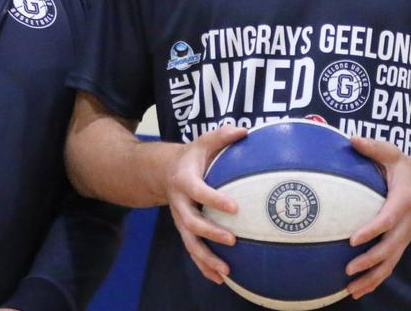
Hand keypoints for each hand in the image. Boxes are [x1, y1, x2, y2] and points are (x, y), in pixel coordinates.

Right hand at [163, 124, 248, 283]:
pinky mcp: (184, 231)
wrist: (164, 172)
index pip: (198, 191)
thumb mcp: (203, 142)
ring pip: (190, 243)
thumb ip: (223, 136)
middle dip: (210, 234)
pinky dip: (204, 267)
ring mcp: (180, 219)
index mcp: (184, 180)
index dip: (214, 199)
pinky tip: (220, 279)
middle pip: (191, 222)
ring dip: (206, 259)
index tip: (234, 207)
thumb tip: (246, 131)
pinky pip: (193, 251)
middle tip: (233, 240)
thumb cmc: (192, 157)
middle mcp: (179, 203)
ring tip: (226, 272)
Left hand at [344, 136, 410, 299]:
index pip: (387, 219)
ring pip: (390, 263)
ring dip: (372, 278)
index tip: (353, 239)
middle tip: (348, 267)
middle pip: (390, 248)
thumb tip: (352, 139)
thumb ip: (373, 147)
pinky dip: (375, 280)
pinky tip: (358, 290)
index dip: (372, 230)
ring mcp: (404, 237)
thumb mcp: (391, 153)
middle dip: (370, 260)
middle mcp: (406, 224)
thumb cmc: (402, 168)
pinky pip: (388, 265)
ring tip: (351, 289)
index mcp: (402, 201)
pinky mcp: (399, 244)